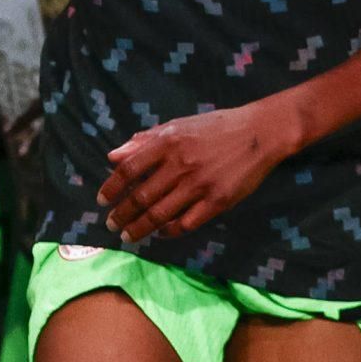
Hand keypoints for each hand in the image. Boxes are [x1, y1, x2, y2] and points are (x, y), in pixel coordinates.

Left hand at [97, 101, 301, 241]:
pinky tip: (161, 233)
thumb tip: (113, 156)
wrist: (259, 133)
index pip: (129, 169)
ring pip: (160, 214)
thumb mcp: (177, 125)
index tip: (102, 200)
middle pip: (141, 197)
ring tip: (128, 236)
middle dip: (121, 215)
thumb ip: (145, 141)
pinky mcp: (217, 202)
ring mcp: (199, 185)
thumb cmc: (214, 127)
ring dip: (139, 228)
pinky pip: (186, 223)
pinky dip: (170, 231)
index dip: (111, 187)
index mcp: (168, 142)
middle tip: (111, 225)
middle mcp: (180, 164)